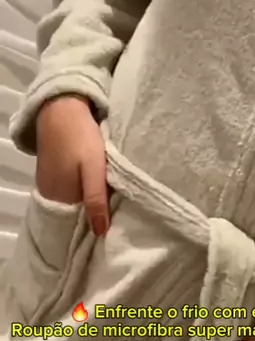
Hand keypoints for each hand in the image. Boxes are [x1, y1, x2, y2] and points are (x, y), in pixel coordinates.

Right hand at [36, 95, 109, 236]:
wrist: (62, 108)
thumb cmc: (81, 138)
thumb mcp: (94, 169)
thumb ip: (96, 200)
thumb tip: (100, 233)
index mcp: (59, 199)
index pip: (79, 225)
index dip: (96, 228)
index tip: (115, 231)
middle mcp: (50, 196)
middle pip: (76, 215)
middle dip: (94, 217)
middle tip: (119, 217)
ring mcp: (50, 185)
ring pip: (74, 203)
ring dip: (90, 204)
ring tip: (112, 205)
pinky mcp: (53, 174)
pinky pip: (70, 192)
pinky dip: (83, 192)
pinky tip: (98, 189)